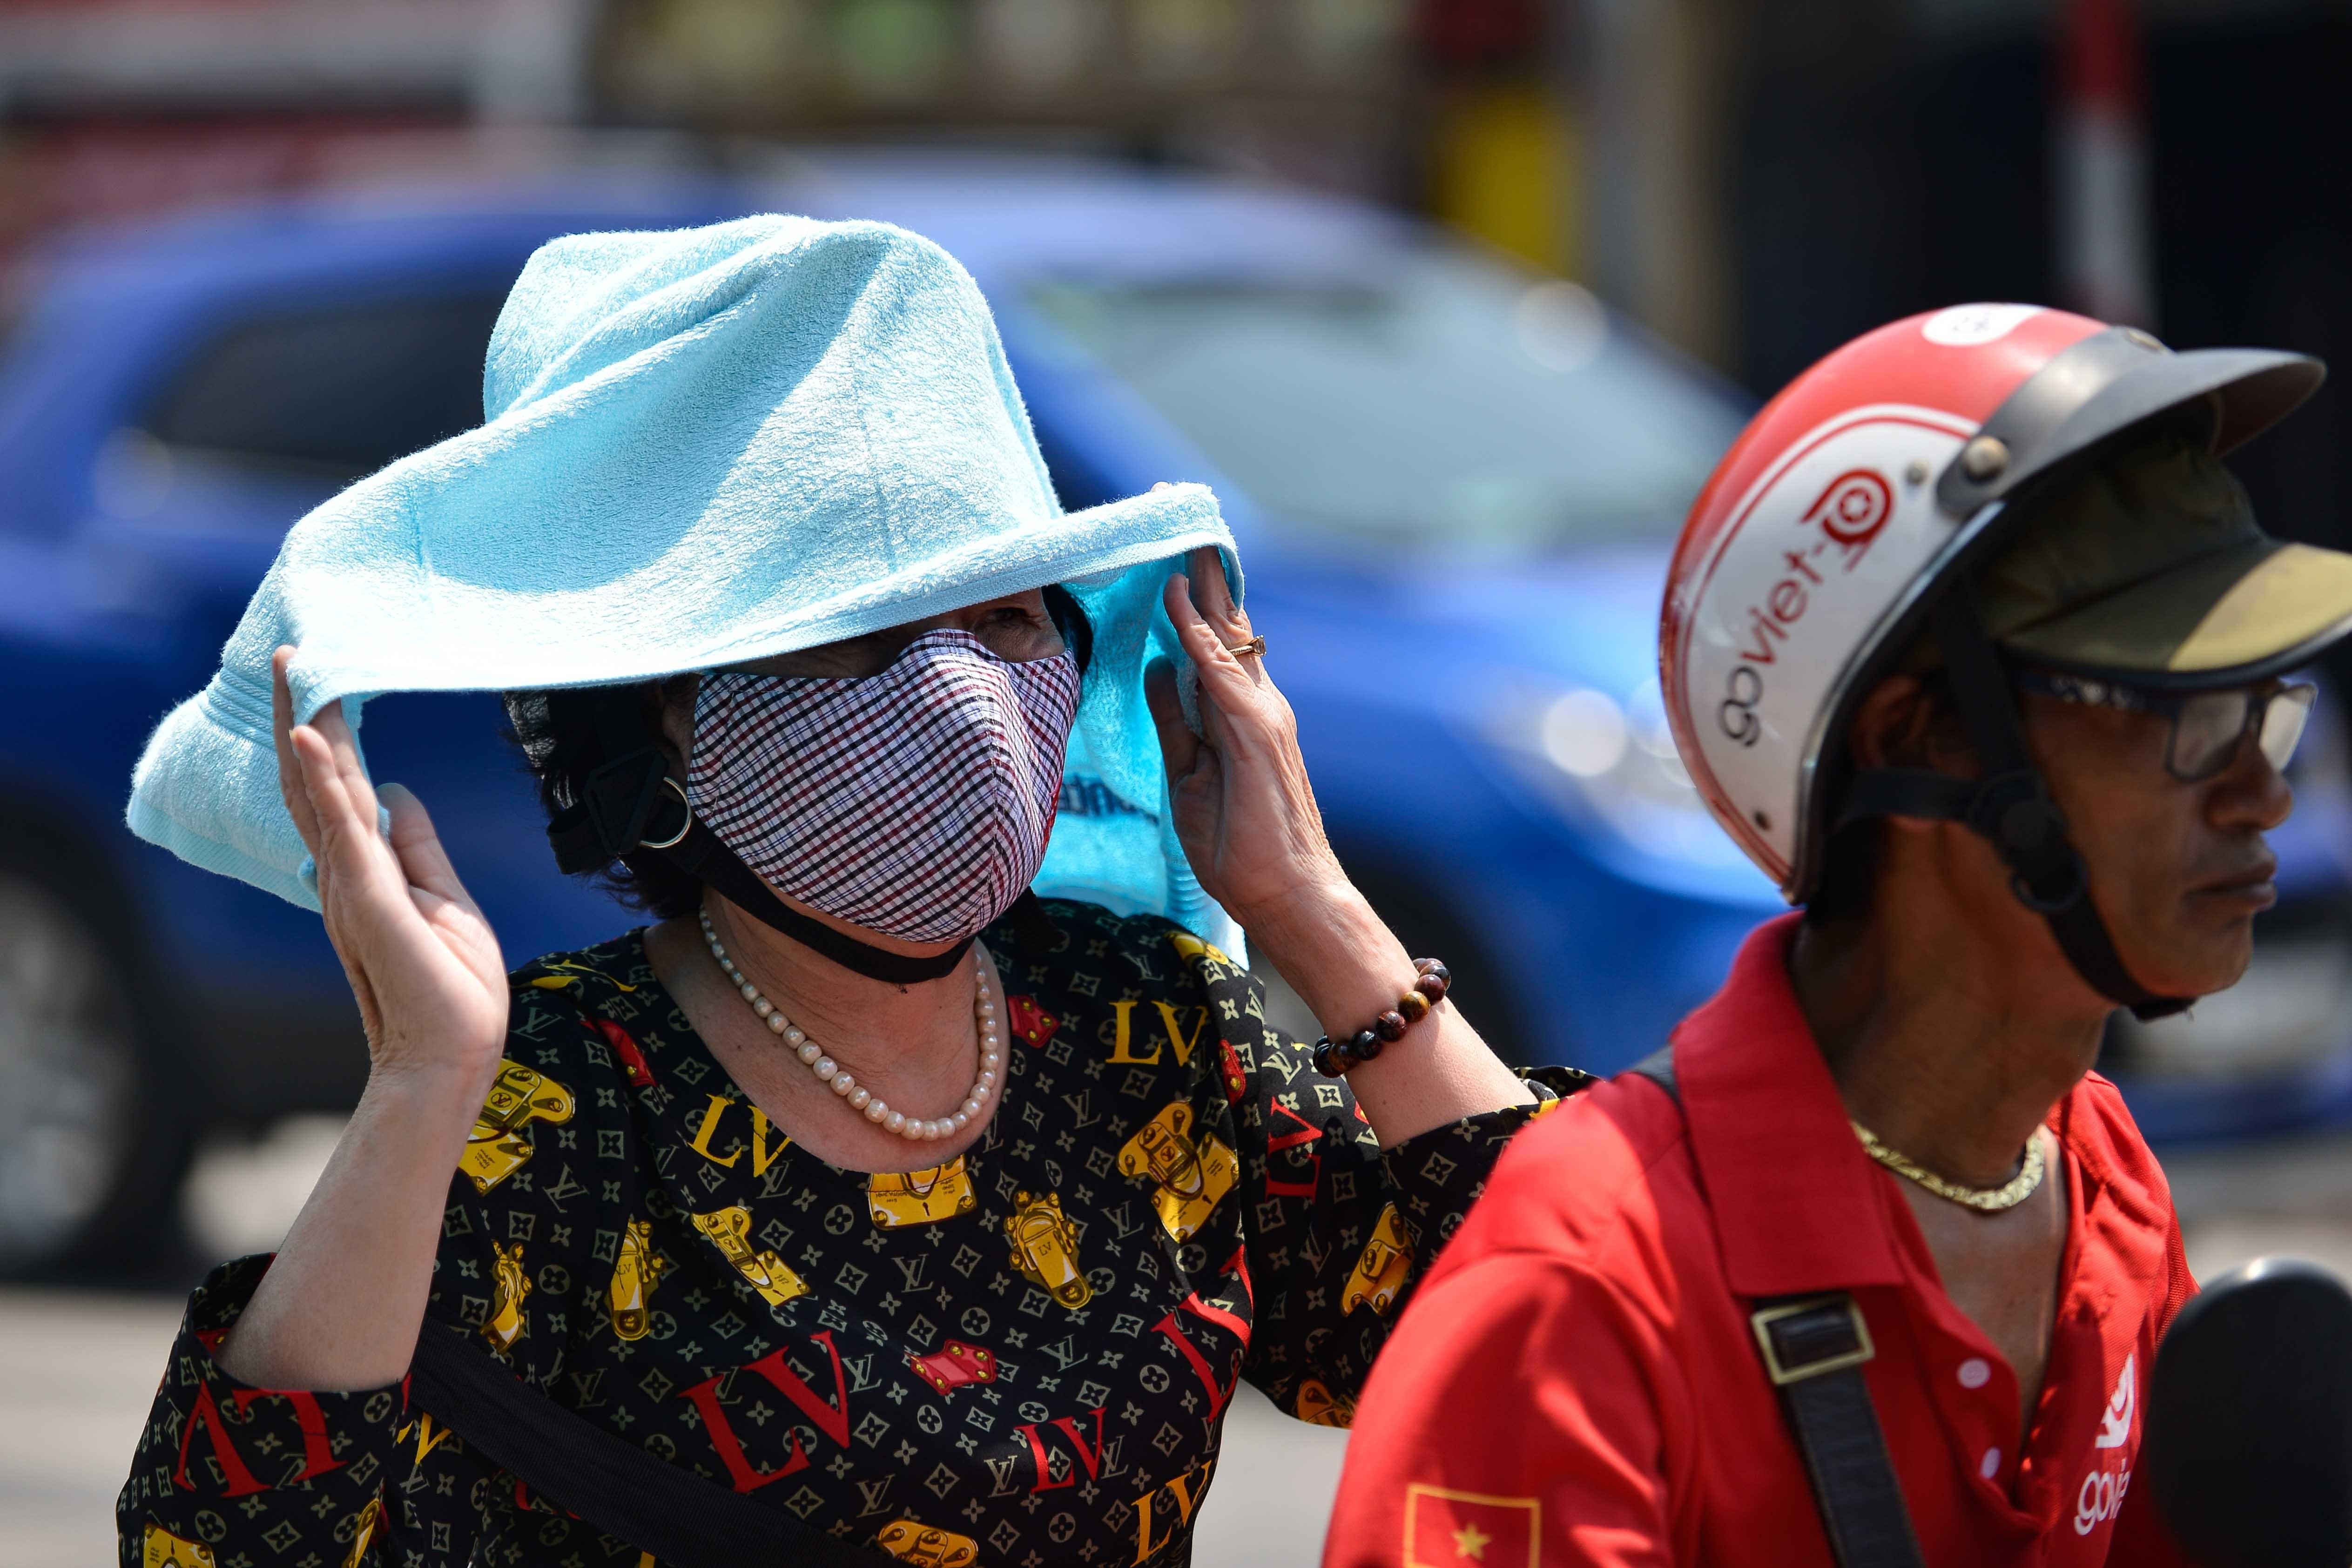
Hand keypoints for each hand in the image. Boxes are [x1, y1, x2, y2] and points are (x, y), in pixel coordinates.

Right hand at [273, 647, 507, 1085]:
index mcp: (368, 872)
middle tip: (287, 653)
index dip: (328, 736)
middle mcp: (347, 873)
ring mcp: (352, 884)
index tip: (319, 682)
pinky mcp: (369, 898)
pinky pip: (341, 827)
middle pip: (316, 780)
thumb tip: (396, 793)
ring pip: (320, 790)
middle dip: (301, 714)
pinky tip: (311, 735)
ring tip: (291, 669)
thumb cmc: (451, 991)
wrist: (452, 1057)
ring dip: (304, 727)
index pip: (341, 789)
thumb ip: (418, 846)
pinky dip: (323, 777)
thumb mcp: (446, 900)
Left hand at [1145, 549, 1352, 930]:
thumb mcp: (1188, 775)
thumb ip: (1177, 719)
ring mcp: (1261, 712)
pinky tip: (1177, 599)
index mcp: (1240, 710)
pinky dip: (1198, 632)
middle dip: (1197, 564)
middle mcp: (1256, 700)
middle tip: (1170, 507)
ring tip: (1177, 526)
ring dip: (1201, 578)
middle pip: (1224, 617)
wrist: (1289, 895)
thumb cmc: (1240, 847)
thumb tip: (1158, 667)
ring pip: (1227, 630)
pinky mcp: (1256, 732)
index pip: (1212, 636)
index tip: (1165, 544)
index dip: (1189, 589)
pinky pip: (1222, 671)